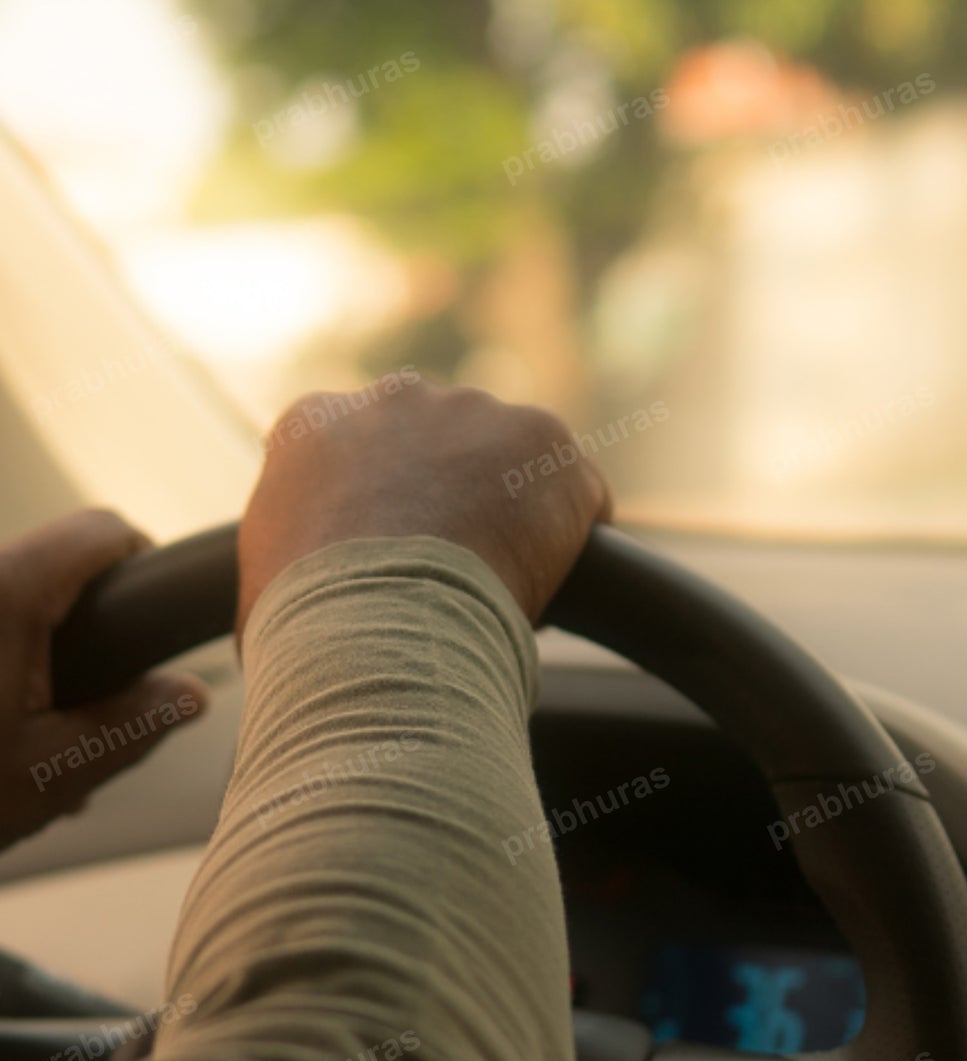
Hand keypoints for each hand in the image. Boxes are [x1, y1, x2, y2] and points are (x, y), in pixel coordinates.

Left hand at [0, 511, 208, 850]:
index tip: (149, 619)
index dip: (140, 565)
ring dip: (24, 657)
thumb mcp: (56, 770)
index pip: (100, 532)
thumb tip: (190, 694)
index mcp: (6, 594)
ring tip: (24, 742)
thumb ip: (135, 721)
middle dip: (76, 634)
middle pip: (46, 569)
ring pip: (1, 600)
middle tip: (86, 713)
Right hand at [238, 377, 613, 635]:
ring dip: (518, 514)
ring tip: (507, 586)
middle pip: (443, 445)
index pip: (364, 454)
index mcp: (314, 424)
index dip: (392, 512)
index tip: (403, 560)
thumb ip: (285, 569)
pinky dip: (576, 537)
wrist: (376, 625)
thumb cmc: (307, 629)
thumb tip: (290, 616)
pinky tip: (560, 586)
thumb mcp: (262, 589)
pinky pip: (578, 491)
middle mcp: (393, 398)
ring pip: (513, 463)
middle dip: (458, 499)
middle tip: (460, 575)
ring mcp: (473, 411)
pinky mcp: (544, 437)